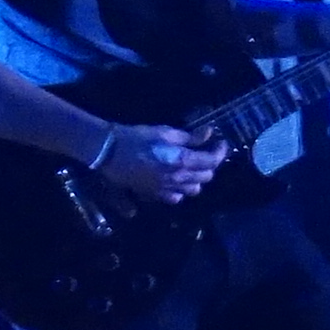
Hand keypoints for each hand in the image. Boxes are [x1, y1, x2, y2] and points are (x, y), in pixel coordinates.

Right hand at [91, 120, 224, 197]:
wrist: (109, 152)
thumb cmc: (136, 138)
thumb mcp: (165, 132)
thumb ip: (189, 137)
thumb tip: (209, 134)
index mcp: (182, 162)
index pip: (212, 161)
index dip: (220, 151)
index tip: (220, 142)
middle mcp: (177, 179)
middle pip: (206, 177)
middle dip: (210, 164)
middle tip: (206, 151)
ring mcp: (166, 190)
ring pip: (193, 190)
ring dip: (197, 178)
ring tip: (192, 166)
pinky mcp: (154, 195)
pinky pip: (176, 197)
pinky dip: (181, 190)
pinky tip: (176, 179)